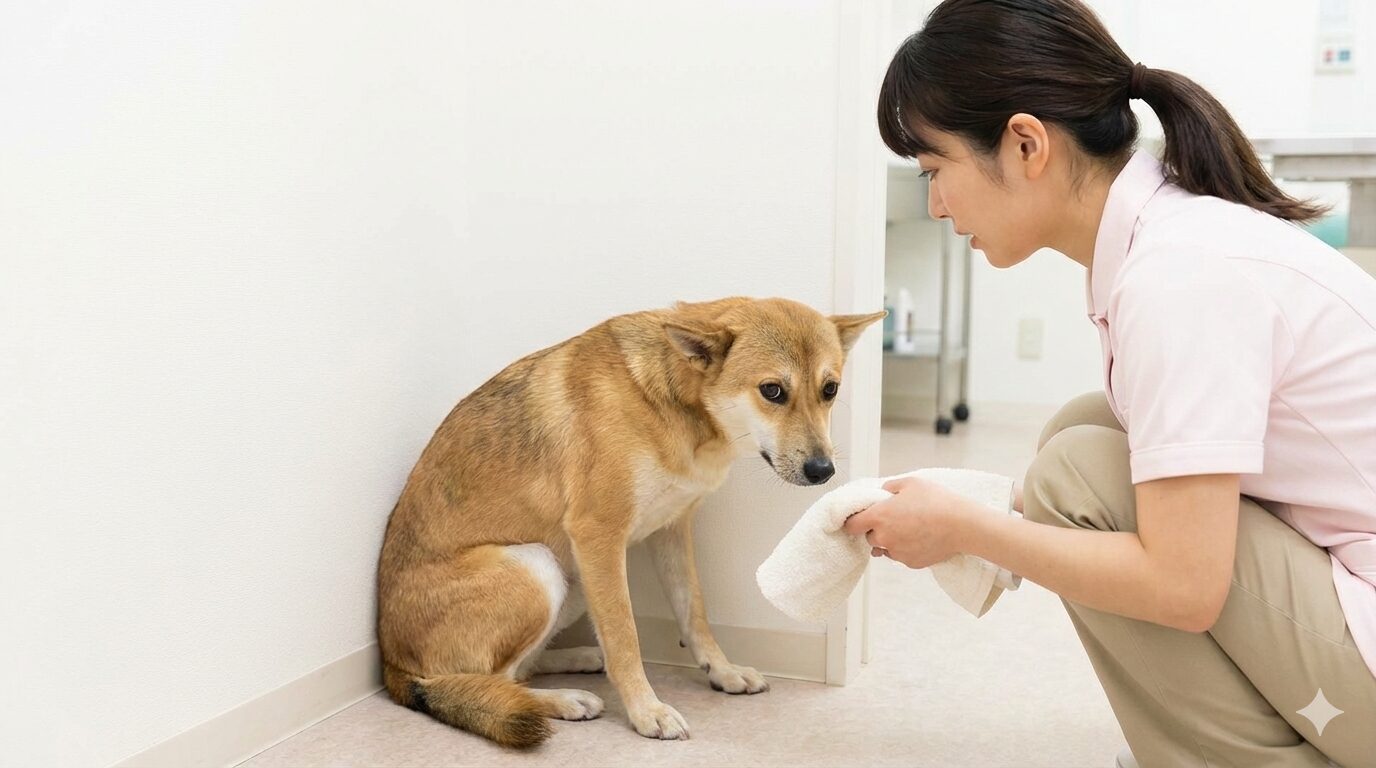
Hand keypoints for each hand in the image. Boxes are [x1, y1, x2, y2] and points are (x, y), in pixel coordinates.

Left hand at [840, 476, 986, 568]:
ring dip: (890, 540)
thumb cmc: (936, 501)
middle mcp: (884, 538)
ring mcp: (897, 553)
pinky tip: (919, 538)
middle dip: (877, 529)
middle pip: (869, 537)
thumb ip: (889, 487)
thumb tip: (883, 493)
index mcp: (879, 517)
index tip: (860, 518)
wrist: (961, 525)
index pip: (852, 525)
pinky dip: (905, 549)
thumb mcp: (911, 483)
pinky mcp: (910, 563)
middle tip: (895, 518)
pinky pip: (901, 556)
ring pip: (885, 548)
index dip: (854, 521)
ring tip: (910, 528)